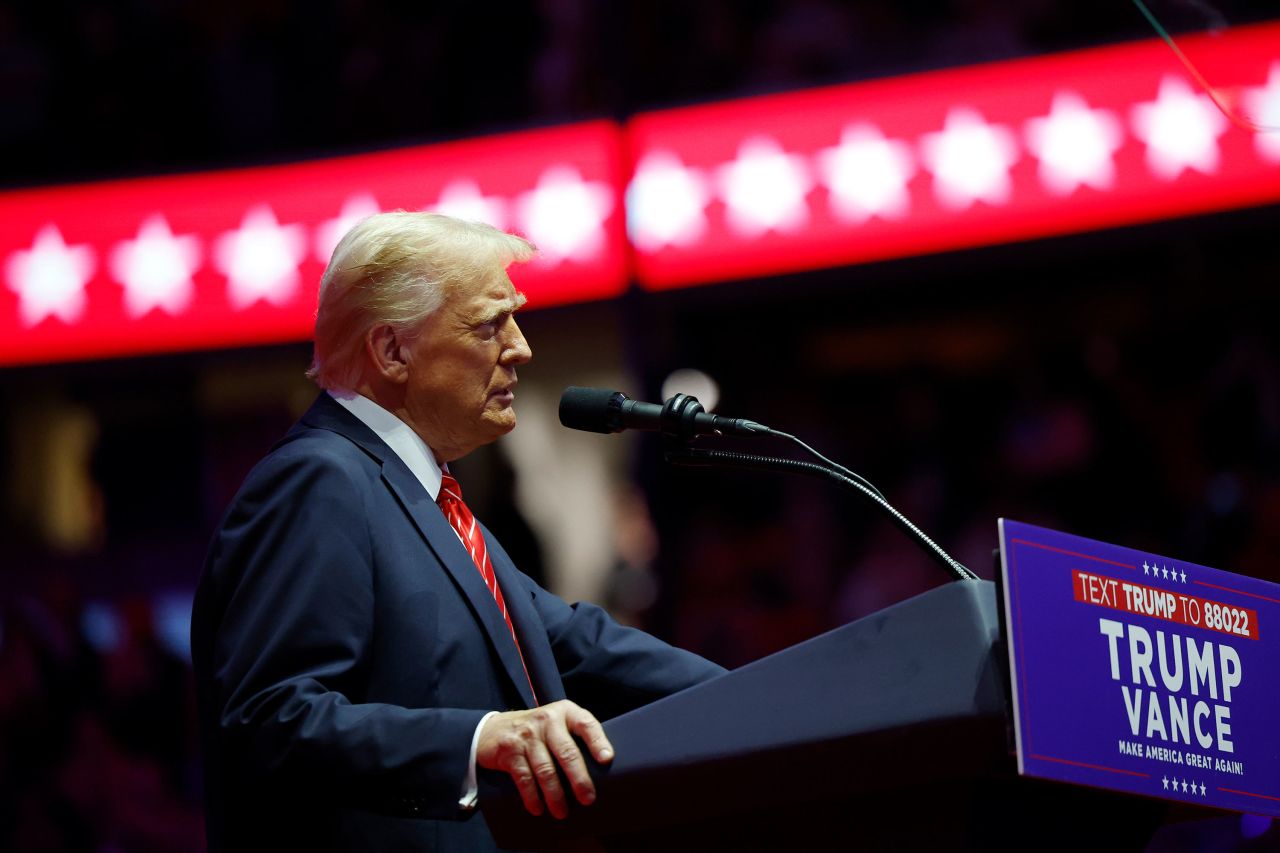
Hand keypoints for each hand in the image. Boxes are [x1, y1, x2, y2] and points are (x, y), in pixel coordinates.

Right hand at [476, 700, 613, 818]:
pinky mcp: (510, 750)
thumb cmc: (536, 731)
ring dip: (555, 795)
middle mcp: (547, 720)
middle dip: (579, 779)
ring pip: (546, 769)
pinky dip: (532, 796)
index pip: (586, 724)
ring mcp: (527, 735)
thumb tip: (600, 769)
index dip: (597, 741)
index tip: (607, 759)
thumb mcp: (556, 724)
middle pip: (567, 752)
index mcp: (564, 712)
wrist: (492, 729)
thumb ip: (574, 738)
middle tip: (587, 799)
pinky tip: (538, 808)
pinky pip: (524, 777)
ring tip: (562, 812)